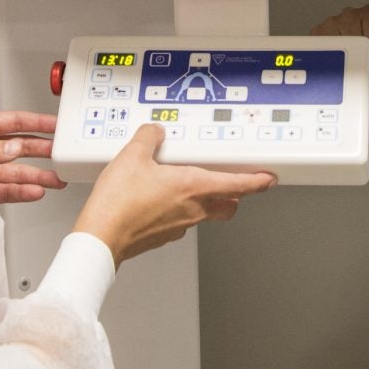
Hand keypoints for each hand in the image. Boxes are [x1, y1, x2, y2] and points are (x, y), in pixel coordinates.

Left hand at [0, 110, 67, 205]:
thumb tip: (12, 150)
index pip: (14, 122)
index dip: (38, 122)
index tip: (57, 124)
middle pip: (21, 147)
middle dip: (44, 150)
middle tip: (63, 153)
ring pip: (17, 172)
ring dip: (38, 175)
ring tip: (57, 179)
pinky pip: (6, 190)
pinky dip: (22, 192)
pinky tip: (36, 191)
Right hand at [74, 125, 277, 264]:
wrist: (100, 238)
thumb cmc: (119, 204)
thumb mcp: (132, 155)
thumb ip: (149, 138)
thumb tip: (154, 131)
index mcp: (193, 187)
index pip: (238, 185)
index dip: (257, 181)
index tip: (268, 178)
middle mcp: (192, 209)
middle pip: (228, 205)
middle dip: (235, 195)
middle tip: (234, 182)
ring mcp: (179, 225)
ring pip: (205, 213)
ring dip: (205, 200)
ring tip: (187, 183)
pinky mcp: (163, 235)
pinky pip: (181, 220)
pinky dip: (179, 209)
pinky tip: (161, 198)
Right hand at [311, 5, 368, 86]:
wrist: (362, 77)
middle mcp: (351, 13)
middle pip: (357, 35)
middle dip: (365, 52)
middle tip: (368, 58)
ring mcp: (333, 22)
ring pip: (340, 41)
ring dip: (349, 55)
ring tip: (356, 59)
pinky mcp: (319, 34)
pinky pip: (325, 46)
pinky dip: (333, 56)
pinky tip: (341, 58)